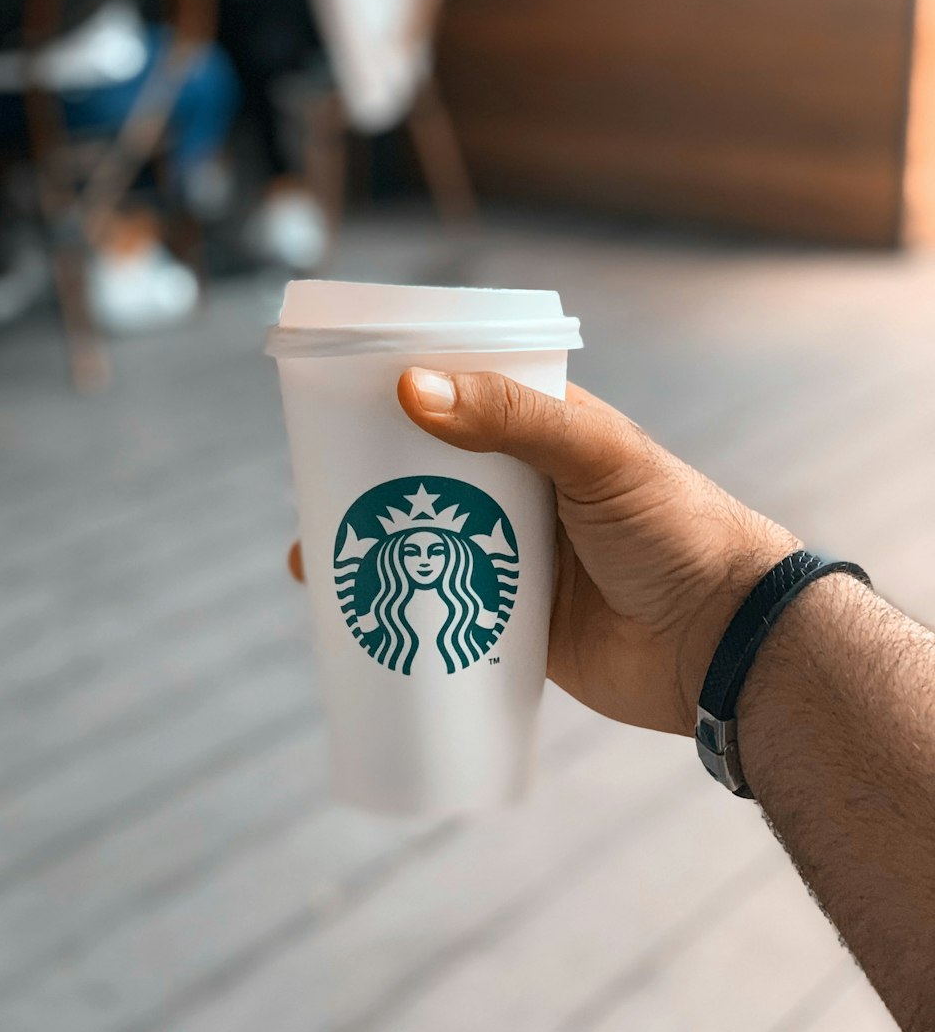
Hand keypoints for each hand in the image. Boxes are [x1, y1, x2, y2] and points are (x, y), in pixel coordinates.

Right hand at [289, 368, 797, 735]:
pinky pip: (441, 612)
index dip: (396, 395)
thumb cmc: (674, 529)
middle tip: (308, 490)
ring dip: (371, 550)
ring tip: (310, 563)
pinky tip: (350, 620)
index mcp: (545, 433)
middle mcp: (524, 491)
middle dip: (365, 481)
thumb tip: (409, 389)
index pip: (458, 396)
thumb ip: (513, 418)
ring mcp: (515, 558)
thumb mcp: (597, 454)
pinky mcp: (513, 622)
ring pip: (424, 545)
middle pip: (426, 475)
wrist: (722, 643)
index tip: (331, 402)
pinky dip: (397, 613)